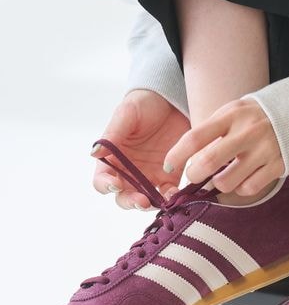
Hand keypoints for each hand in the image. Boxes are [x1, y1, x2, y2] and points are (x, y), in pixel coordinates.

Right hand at [91, 89, 189, 208]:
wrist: (172, 100)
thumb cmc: (144, 104)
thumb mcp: (127, 114)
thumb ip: (113, 134)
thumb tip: (95, 152)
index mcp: (113, 159)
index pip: (103, 180)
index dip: (106, 185)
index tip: (116, 184)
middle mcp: (129, 172)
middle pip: (124, 196)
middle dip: (130, 201)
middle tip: (141, 200)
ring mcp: (150, 176)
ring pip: (146, 200)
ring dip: (151, 204)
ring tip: (160, 200)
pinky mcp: (170, 177)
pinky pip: (169, 194)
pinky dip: (171, 198)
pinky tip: (176, 195)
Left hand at [163, 98, 284, 195]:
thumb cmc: (252, 118)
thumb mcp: (231, 113)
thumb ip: (210, 132)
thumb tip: (183, 160)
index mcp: (231, 116)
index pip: (195, 137)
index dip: (176, 155)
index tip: (168, 166)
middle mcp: (247, 132)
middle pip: (209, 162)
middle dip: (194, 175)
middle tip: (194, 176)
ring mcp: (264, 150)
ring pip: (228, 182)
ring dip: (218, 185)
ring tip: (221, 177)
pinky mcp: (278, 165)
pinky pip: (249, 188)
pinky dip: (240, 189)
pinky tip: (242, 179)